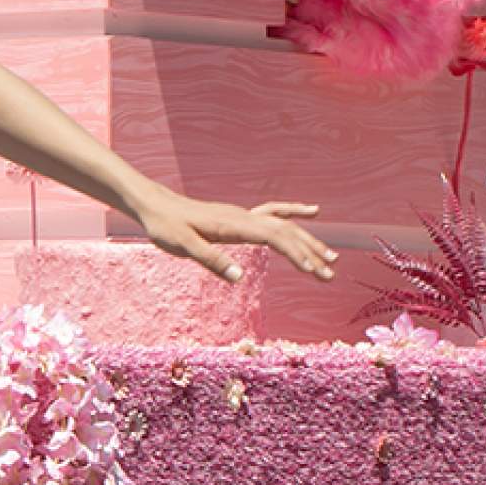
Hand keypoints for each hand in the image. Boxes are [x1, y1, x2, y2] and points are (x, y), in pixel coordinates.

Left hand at [138, 192, 333, 282]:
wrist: (155, 205)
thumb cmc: (166, 226)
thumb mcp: (183, 246)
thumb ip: (211, 260)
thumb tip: (239, 279)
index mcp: (234, 224)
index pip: (274, 238)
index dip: (296, 253)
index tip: (313, 270)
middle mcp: (244, 216)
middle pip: (286, 232)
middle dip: (310, 253)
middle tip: (330, 275)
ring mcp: (243, 215)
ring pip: (284, 225)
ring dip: (308, 241)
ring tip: (330, 258)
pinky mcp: (238, 217)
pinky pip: (273, 213)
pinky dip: (294, 213)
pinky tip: (311, 211)